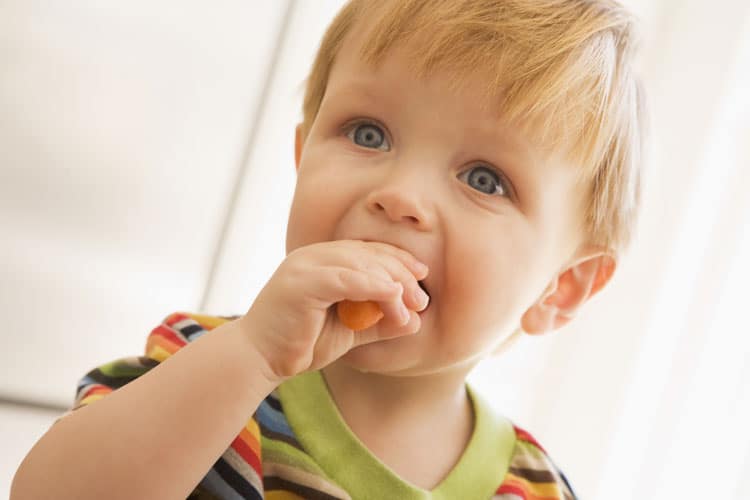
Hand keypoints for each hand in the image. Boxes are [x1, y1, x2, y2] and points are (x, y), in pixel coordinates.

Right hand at [237, 240, 428, 380]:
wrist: (260, 359)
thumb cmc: (301, 344)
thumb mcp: (350, 331)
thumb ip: (379, 322)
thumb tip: (416, 321)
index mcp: (323, 260)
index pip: (368, 251)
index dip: (399, 260)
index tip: (422, 277)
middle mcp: (314, 256)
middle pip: (369, 254)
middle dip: (401, 274)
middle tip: (421, 300)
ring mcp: (306, 265)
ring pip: (362, 264)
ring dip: (392, 284)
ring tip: (412, 306)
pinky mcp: (302, 281)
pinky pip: (346, 279)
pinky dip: (373, 287)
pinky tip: (393, 298)